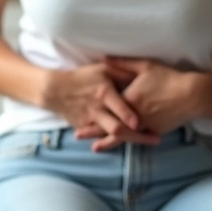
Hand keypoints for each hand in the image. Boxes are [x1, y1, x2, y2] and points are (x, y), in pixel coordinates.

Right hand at [43, 63, 158, 149]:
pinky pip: (102, 136)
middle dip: (138, 136)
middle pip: (117, 128)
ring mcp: (91, 121)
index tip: (140, 123)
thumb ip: (122, 71)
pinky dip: (116, 140)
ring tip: (148, 141)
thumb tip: (142, 76)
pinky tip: (130, 141)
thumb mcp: (102, 69)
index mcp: (104, 93)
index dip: (128, 116)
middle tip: (156, 138)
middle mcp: (98, 110)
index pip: (118, 107)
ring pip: (111, 136)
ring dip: (133, 140)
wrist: (55, 90)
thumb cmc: (82, 77)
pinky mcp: (85, 128)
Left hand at [74, 57, 199, 151]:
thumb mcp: (145, 66)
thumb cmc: (168, 78)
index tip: (77, 111)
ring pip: (121, 135)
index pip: (106, 105)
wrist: (192, 95)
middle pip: (109, 124)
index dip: (92, 109)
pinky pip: (137, 139)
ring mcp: (143, 125)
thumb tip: (104, 59)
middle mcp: (132, 114)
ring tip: (95, 148)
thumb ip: (123, 64)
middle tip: (77, 135)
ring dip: (107, 142)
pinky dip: (127, 142)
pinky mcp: (154, 131)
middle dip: (92, 130)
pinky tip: (121, 147)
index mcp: (127, 98)